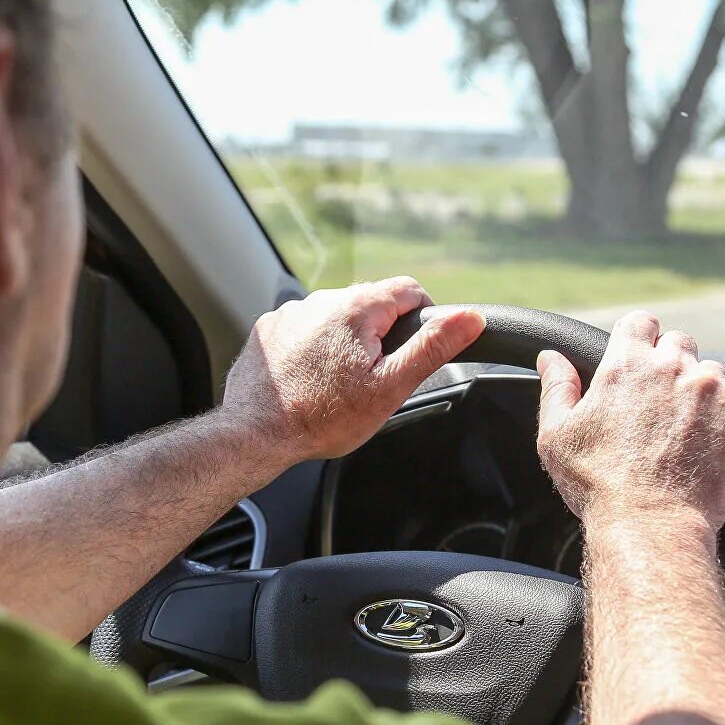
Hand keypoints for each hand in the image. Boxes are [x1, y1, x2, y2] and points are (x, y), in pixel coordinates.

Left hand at [219, 277, 484, 463]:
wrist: (255, 433)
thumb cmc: (323, 417)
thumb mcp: (390, 387)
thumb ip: (432, 347)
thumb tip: (469, 318)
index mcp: (358, 307)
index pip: (410, 290)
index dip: (423, 319)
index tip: (414, 351)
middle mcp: (322, 300)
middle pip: (371, 304)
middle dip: (381, 335)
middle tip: (375, 378)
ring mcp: (292, 312)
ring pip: (336, 317)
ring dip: (346, 341)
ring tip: (338, 384)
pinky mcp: (269, 329)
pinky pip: (305, 328)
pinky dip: (313, 348)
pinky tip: (309, 380)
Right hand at [536, 311, 724, 533]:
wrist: (653, 524)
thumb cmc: (600, 485)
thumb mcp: (557, 436)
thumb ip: (556, 387)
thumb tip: (551, 357)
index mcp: (626, 364)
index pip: (640, 322)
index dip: (639, 337)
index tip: (640, 357)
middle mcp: (672, 366)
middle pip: (678, 342)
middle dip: (670, 364)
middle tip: (659, 403)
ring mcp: (710, 387)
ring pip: (710, 371)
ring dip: (698, 390)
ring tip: (683, 430)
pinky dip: (722, 417)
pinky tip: (704, 444)